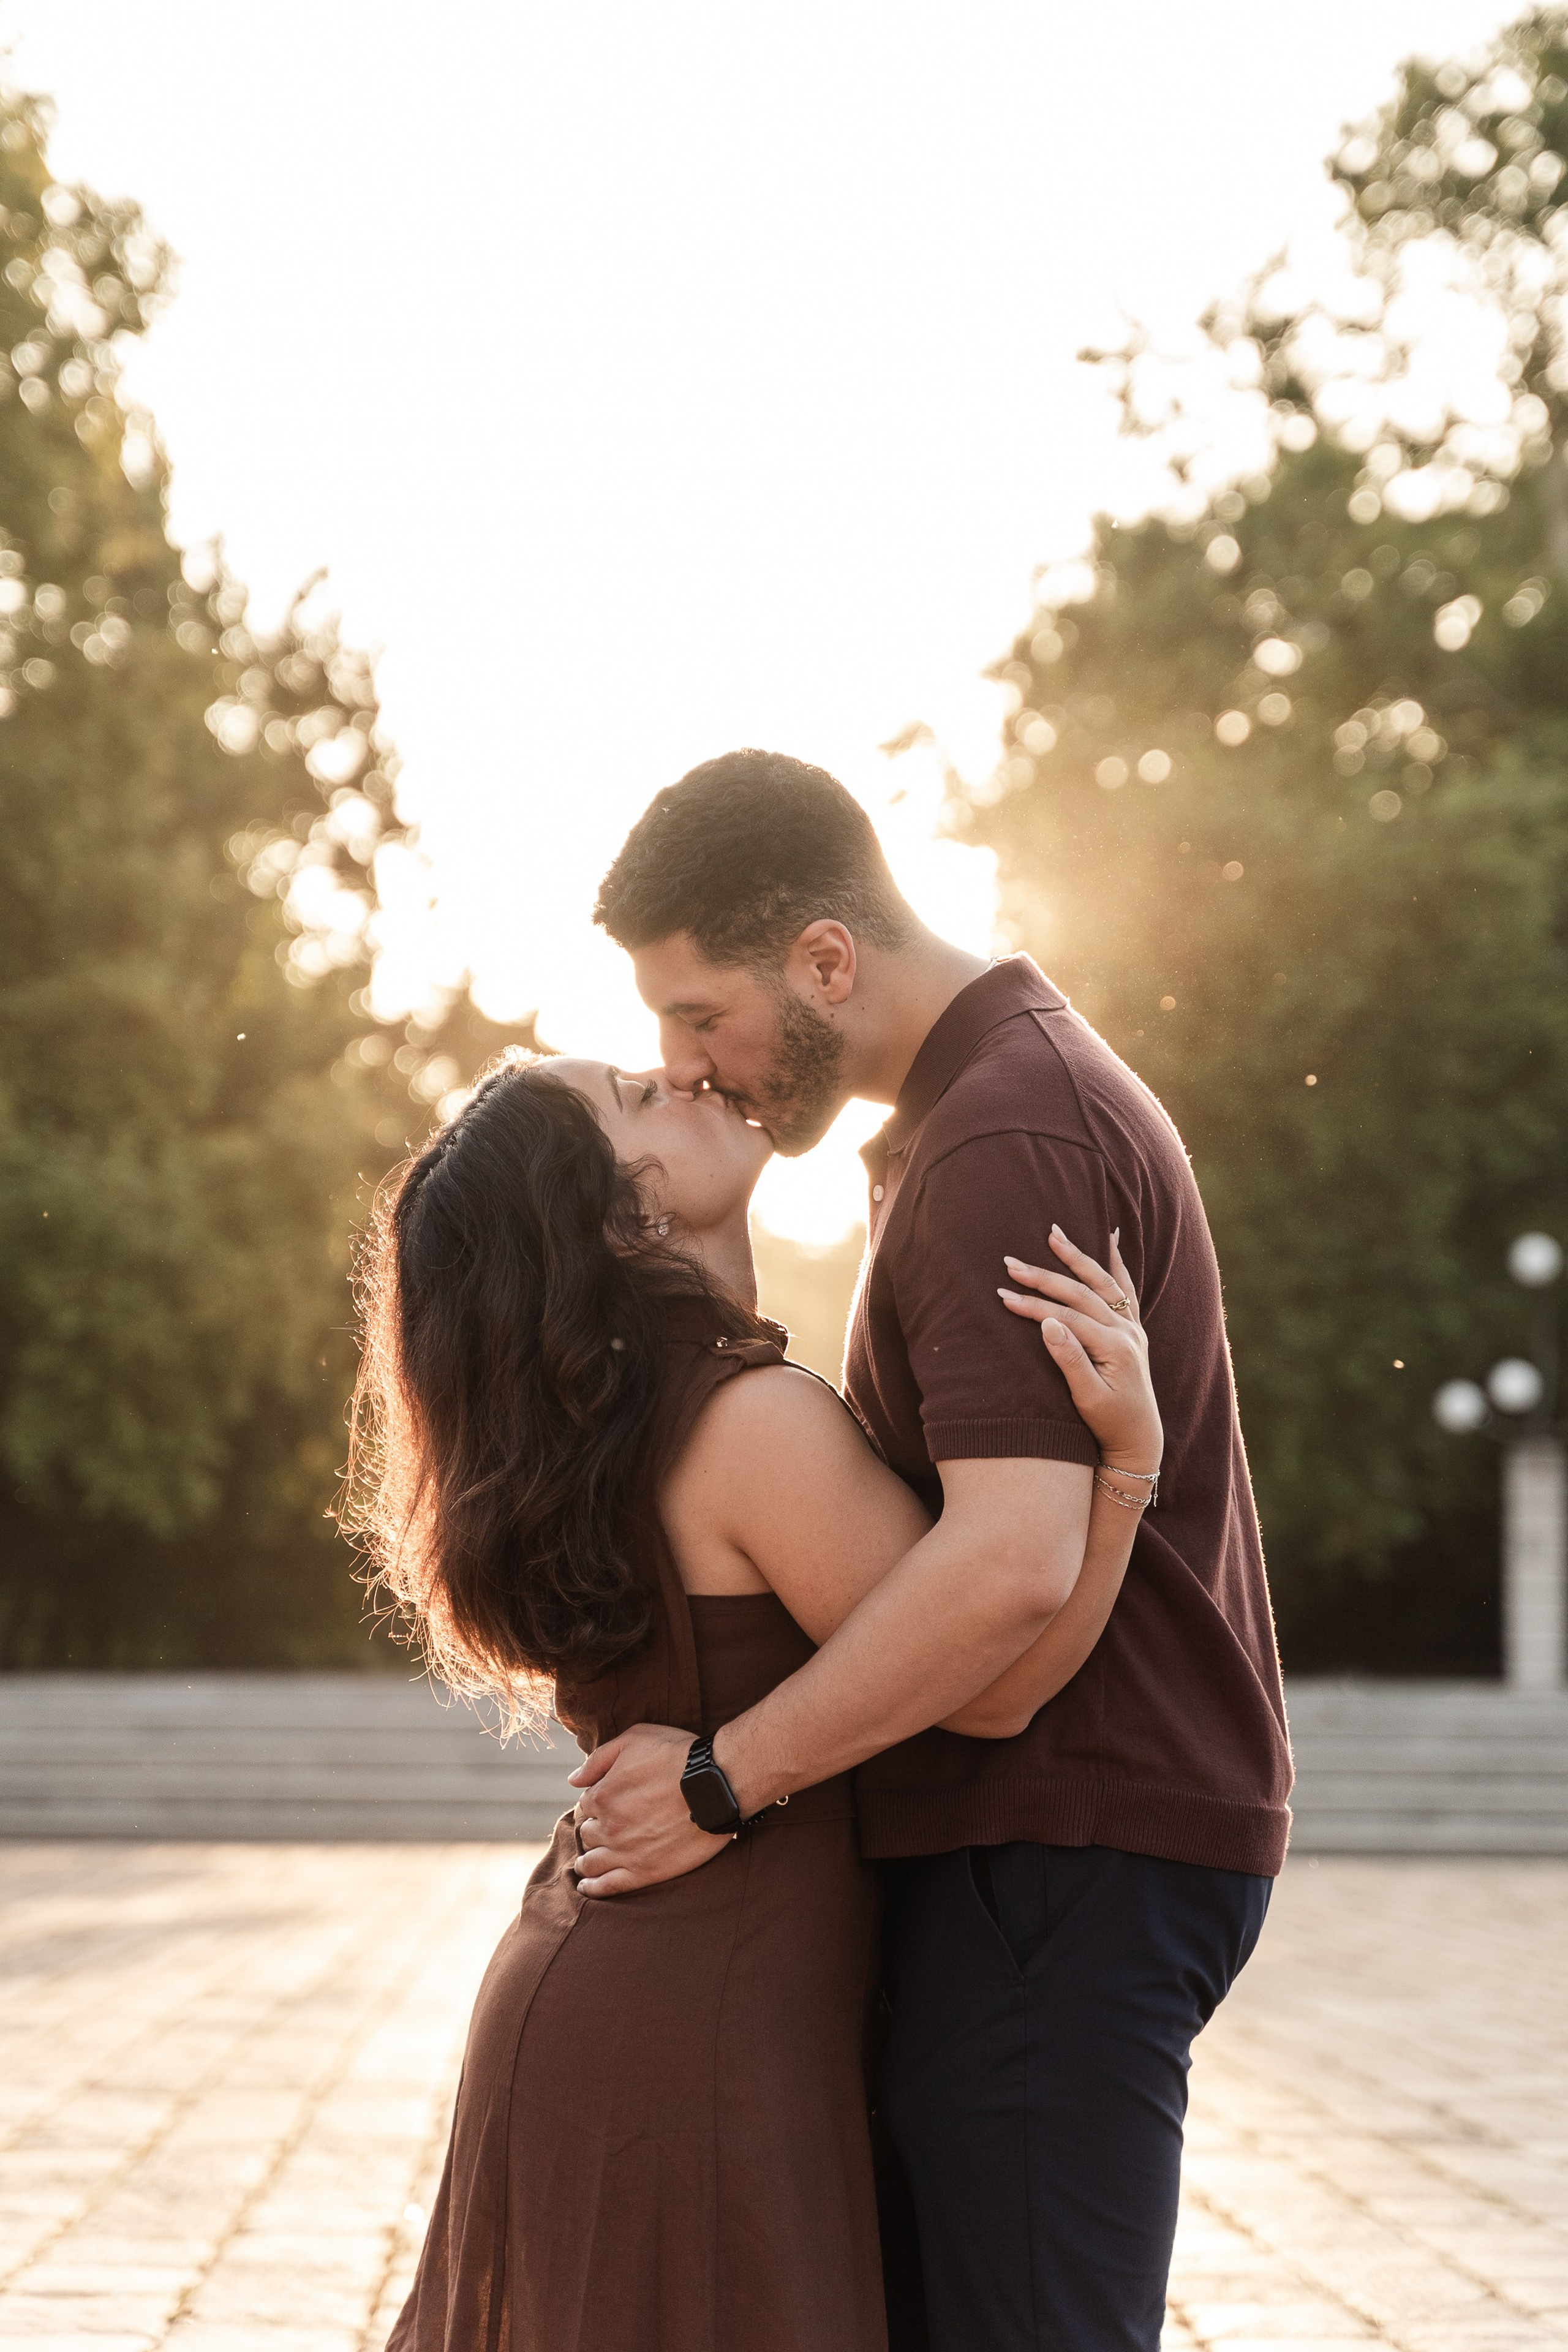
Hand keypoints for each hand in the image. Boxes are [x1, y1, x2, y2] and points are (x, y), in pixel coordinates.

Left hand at [566, 1721, 731, 1897]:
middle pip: (588, 1833)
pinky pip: (609, 1886)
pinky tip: (587, 1886)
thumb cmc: (678, 1755)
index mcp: (602, 1794)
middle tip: (605, 1829)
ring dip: (586, 1861)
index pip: (585, 1804)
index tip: (605, 1805)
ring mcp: (625, 1852)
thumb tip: (574, 1779)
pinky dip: (594, 1888)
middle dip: (593, 1830)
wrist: (716, 1785)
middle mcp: (608, 1826)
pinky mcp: (645, 1872)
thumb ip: (600, 1758)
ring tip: (586, 1864)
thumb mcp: (635, 1738)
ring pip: (592, 1862)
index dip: (594, 1803)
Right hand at [998, 1227, 1161, 1475]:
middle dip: (1043, 1276)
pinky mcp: (1132, 1328)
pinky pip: (1125, 1288)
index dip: (1034, 1306)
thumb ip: (1071, 1360)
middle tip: (1010, 1262)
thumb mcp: (1088, 1399)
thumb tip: (1049, 1324)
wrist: (1139, 1439)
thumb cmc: (1109, 1423)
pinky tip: (1111, 1238)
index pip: (1067, 1317)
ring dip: (1076, 1257)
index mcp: (1115, 1347)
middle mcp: (1127, 1331)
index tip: (1003, 1295)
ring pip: (1102, 1282)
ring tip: (1053, 1233)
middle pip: (1080, 1293)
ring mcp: (1132, 1327)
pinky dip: (1116, 1262)